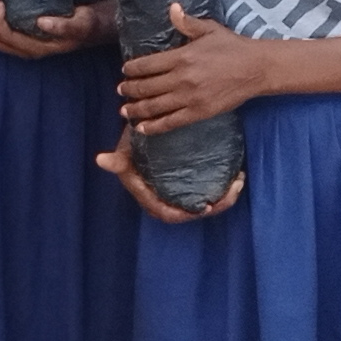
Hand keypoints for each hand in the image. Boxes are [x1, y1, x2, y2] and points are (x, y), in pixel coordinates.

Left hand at [0, 0, 109, 60]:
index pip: (7, 39)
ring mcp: (22, 42)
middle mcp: (26, 49)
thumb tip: (42, 23)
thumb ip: (64, 25)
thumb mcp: (81, 23)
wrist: (90, 26)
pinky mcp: (21, 33)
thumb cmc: (86, 25)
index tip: (0, 1)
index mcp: (37, 48)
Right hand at [96, 128, 244, 223]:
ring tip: (239, 183)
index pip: (164, 212)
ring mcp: (178, 190)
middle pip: (190, 211)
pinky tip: (236, 176)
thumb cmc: (134, 138)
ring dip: (223, 197)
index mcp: (146, 194)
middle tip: (234, 191)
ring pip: (202, 202)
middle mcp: (163, 196)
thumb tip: (102, 160)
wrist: (144, 126)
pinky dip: (222, 187)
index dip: (184, 214)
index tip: (205, 208)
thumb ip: (118, 159)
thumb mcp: (126, 149)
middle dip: (215, 205)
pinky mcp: (188, 181)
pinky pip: (206, 191)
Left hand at [116, 6, 265, 133]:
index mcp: (182, 57)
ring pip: (154, 106)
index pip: (147, 65)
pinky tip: (141, 128)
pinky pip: (170, 122)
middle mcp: (182, 78)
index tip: (124, 71)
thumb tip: (172, 8)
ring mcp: (189, 98)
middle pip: (146, 87)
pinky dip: (153, 127)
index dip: (131, 69)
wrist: (256, 69)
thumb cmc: (232, 47)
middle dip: (129, 89)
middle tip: (120, 90)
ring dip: (135, 109)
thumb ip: (187, 22)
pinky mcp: (198, 112)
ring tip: (124, 110)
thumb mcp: (209, 30)